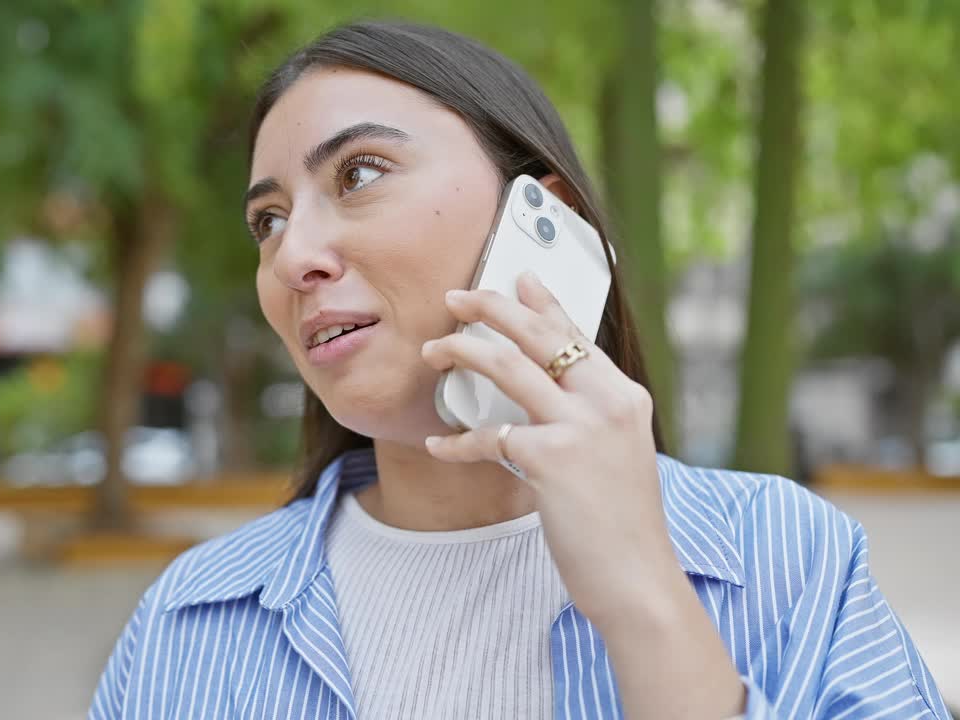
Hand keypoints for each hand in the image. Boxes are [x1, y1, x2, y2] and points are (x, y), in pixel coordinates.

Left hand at [419, 271, 684, 626]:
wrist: (638, 580)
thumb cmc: (620, 525)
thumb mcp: (616, 455)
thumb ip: (589, 416)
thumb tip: (546, 387)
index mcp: (625, 397)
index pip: (576, 334)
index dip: (543, 301)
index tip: (516, 277)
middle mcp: (607, 402)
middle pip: (538, 334)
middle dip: (490, 307)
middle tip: (455, 298)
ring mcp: (580, 428)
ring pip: (506, 366)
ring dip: (461, 351)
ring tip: (432, 351)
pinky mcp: (551, 459)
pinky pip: (488, 436)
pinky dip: (457, 441)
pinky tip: (439, 444)